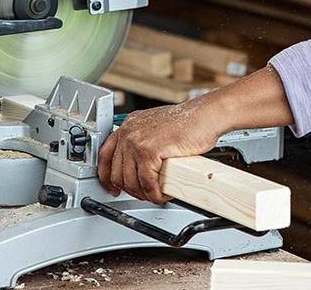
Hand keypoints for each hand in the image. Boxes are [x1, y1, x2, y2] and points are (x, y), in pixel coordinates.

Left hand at [97, 98, 226, 203]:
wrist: (205, 116)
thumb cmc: (189, 122)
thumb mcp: (157, 127)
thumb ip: (144, 140)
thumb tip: (139, 163)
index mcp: (129, 125)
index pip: (105, 155)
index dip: (106, 176)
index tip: (112, 187)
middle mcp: (129, 132)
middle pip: (117, 172)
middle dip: (129, 189)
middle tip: (143, 194)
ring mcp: (137, 141)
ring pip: (130, 180)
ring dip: (143, 194)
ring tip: (155, 195)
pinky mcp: (149, 152)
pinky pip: (147, 182)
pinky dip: (154, 193)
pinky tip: (162, 194)